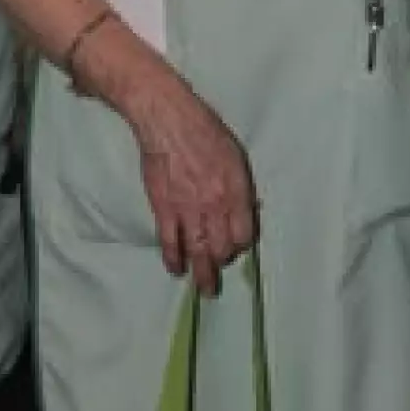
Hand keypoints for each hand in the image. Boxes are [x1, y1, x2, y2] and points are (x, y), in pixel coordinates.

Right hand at [130, 74, 257, 296]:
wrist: (168, 121)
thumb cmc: (205, 131)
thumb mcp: (235, 156)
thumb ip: (240, 186)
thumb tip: (245, 208)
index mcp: (236, 191)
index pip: (245, 233)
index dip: (242, 244)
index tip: (237, 247)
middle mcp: (215, 205)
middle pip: (223, 248)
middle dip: (223, 262)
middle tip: (220, 270)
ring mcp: (188, 209)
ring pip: (198, 251)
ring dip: (202, 274)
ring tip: (205, 290)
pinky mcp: (164, 209)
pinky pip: (170, 242)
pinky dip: (174, 259)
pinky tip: (176, 270)